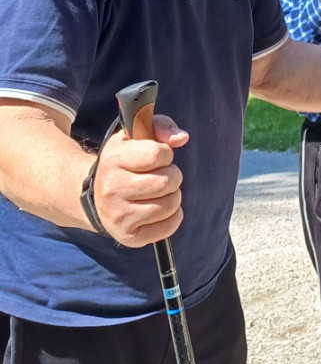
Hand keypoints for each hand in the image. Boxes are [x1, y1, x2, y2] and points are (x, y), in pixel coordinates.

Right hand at [90, 114, 188, 247]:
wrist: (95, 197)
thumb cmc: (123, 161)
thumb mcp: (134, 135)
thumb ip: (160, 126)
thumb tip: (181, 138)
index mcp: (113, 160)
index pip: (158, 154)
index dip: (165, 154)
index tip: (158, 156)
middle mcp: (112, 189)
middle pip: (167, 182)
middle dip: (173, 176)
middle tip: (162, 175)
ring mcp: (119, 215)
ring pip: (170, 204)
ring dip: (173, 195)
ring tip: (160, 192)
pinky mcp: (129, 236)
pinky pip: (168, 226)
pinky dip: (173, 216)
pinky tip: (161, 207)